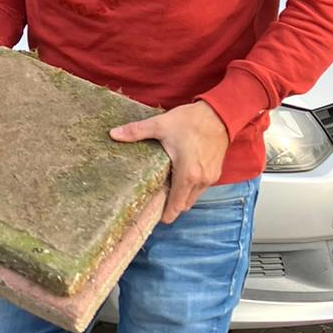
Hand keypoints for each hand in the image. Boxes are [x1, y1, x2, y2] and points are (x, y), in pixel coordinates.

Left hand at [110, 100, 229, 223]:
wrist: (219, 113)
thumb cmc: (191, 121)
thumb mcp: (160, 125)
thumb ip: (136, 132)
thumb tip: (113, 134)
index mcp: (187, 175)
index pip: (176, 205)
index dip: (166, 215)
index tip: (156, 218)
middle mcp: (201, 180)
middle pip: (185, 205)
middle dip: (172, 206)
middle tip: (157, 200)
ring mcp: (210, 177)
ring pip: (194, 197)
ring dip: (182, 196)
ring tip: (167, 187)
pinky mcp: (216, 172)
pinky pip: (201, 188)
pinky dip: (191, 187)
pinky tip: (181, 176)